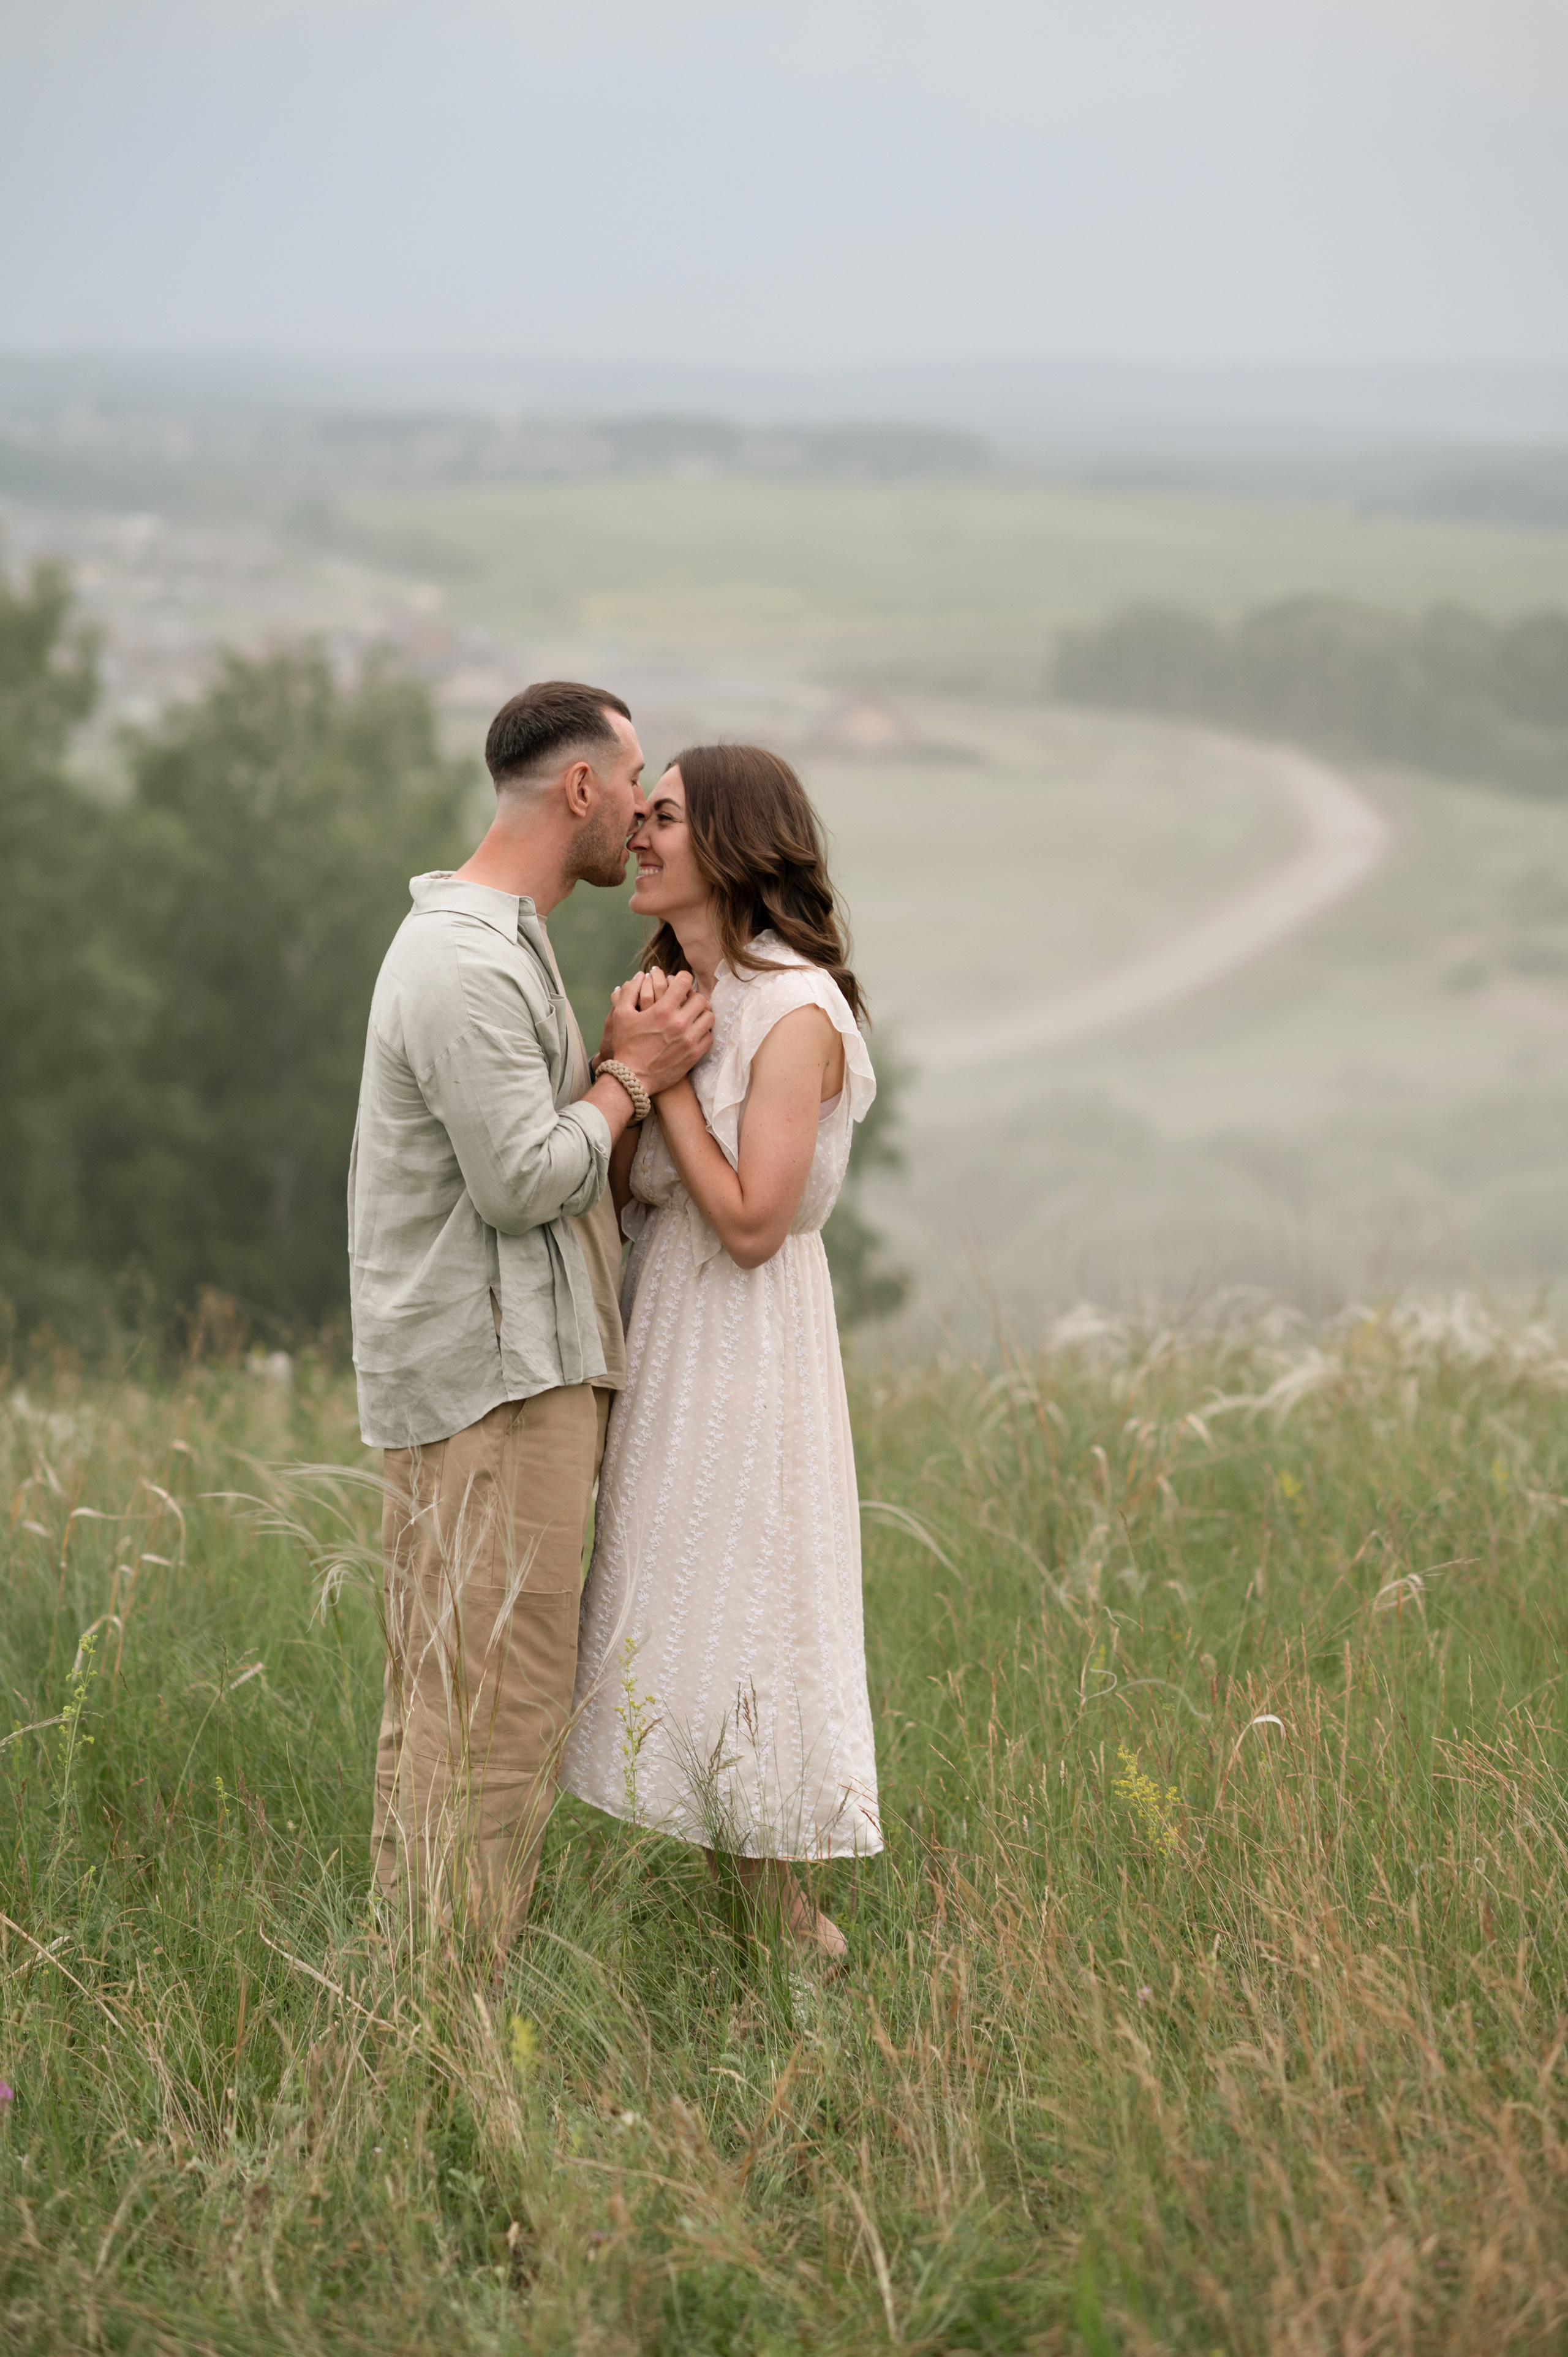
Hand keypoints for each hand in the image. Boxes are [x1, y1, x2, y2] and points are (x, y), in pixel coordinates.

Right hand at [607, 969, 712, 1095]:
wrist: (633, 1078)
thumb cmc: (626, 1045)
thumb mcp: (621, 1015)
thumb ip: (630, 991)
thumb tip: (641, 975)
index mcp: (662, 1010)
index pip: (684, 982)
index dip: (683, 978)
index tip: (680, 982)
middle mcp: (679, 1023)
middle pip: (700, 998)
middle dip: (693, 996)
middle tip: (686, 1000)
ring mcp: (689, 1040)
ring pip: (709, 1016)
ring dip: (702, 1013)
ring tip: (693, 1015)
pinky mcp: (694, 1054)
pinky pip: (709, 1036)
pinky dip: (704, 1032)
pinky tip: (694, 1032)